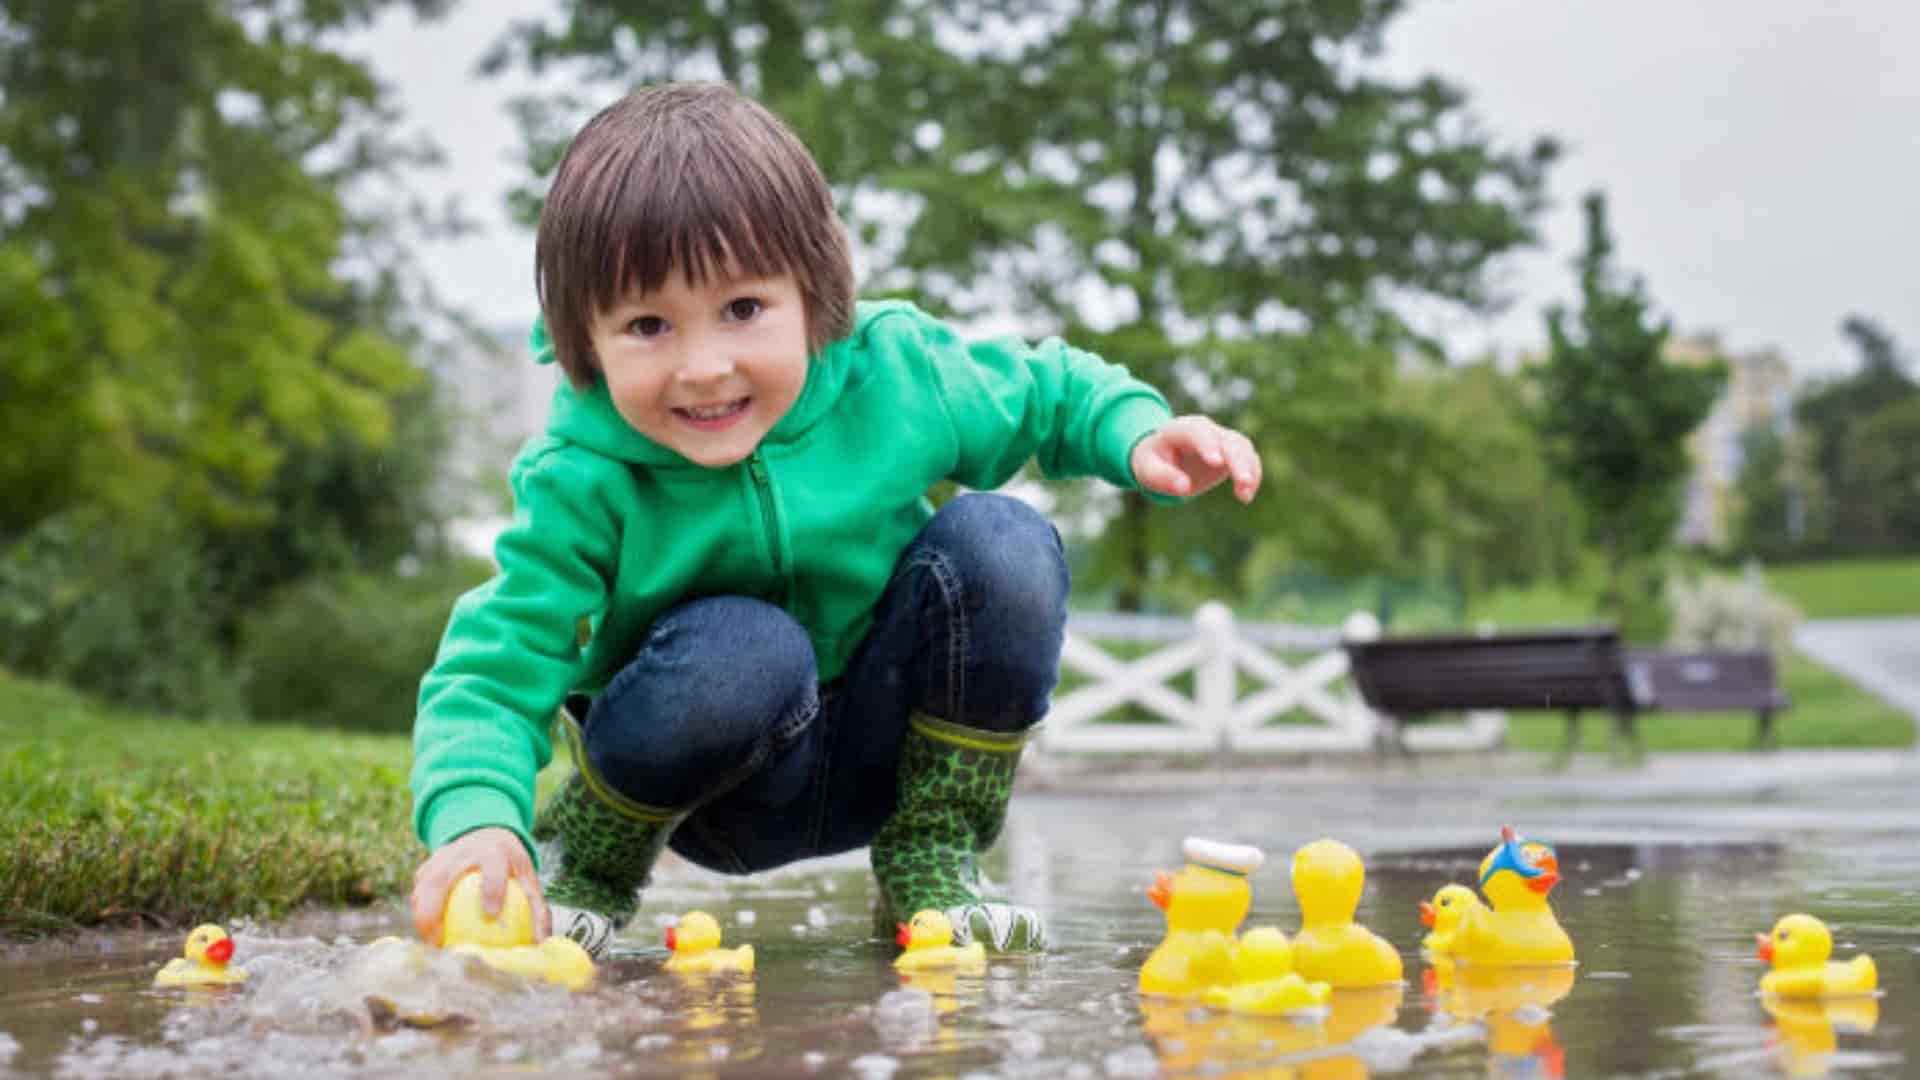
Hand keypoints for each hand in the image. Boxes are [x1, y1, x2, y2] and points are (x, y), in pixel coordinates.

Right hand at [410, 826, 550, 945]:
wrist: (486, 835)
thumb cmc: (509, 864)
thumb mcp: (526, 878)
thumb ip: (536, 908)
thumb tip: (541, 943)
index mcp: (493, 851)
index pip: (492, 868)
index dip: (491, 889)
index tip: (491, 915)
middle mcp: (462, 851)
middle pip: (439, 880)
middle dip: (433, 911)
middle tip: (440, 942)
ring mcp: (440, 857)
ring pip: (423, 887)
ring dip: (422, 917)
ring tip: (433, 945)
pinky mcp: (427, 866)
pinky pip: (418, 892)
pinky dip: (420, 914)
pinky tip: (429, 938)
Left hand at [1130, 415, 1261, 502]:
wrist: (1163, 456)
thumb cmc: (1152, 462)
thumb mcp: (1147, 470)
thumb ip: (1162, 477)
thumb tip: (1184, 487)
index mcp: (1180, 429)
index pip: (1197, 432)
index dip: (1208, 445)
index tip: (1217, 463)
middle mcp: (1205, 430)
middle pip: (1227, 440)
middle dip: (1238, 460)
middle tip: (1243, 482)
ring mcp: (1220, 438)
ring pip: (1242, 446)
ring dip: (1248, 469)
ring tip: (1244, 496)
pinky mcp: (1232, 451)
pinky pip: (1248, 458)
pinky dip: (1252, 475)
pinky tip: (1245, 497)